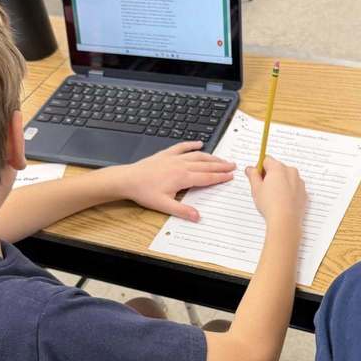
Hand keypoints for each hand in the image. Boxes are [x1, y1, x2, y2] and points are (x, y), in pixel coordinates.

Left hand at [107, 141, 235, 220]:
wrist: (128, 179)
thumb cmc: (144, 192)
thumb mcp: (164, 205)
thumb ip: (182, 211)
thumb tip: (198, 217)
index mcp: (182, 177)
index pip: (206, 177)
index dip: (220, 177)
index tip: (230, 176)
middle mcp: (181, 165)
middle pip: (205, 165)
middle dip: (220, 165)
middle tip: (233, 165)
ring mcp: (173, 158)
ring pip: (197, 156)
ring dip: (211, 157)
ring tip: (221, 158)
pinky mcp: (165, 154)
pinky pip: (182, 147)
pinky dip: (191, 145)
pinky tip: (199, 143)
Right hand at [245, 156, 306, 231]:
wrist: (285, 221)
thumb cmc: (270, 204)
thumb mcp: (256, 188)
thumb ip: (252, 175)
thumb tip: (250, 169)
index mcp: (278, 168)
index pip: (266, 160)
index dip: (259, 168)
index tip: (257, 177)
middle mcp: (291, 172)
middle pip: (277, 168)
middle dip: (270, 176)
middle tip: (263, 189)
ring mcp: (299, 182)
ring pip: (286, 178)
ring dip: (280, 183)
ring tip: (273, 198)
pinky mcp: (304, 193)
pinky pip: (294, 188)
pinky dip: (288, 192)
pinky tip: (282, 202)